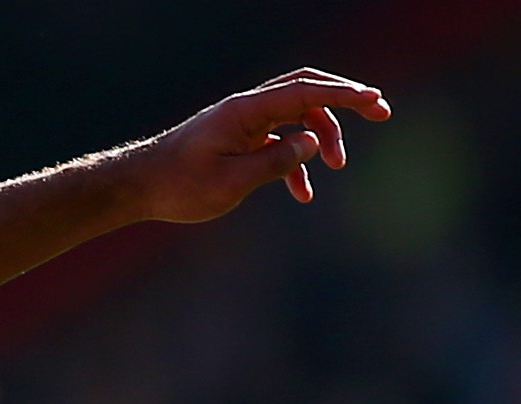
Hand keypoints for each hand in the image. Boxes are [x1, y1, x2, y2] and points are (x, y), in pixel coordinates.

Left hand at [128, 67, 391, 223]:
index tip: (376, 101)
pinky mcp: (239, 142)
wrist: (139, 187)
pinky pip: (279, 143)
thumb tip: (313, 144)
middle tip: (381, 113)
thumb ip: (276, 163)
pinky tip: (305, 194)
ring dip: (321, 139)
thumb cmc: (179, 186)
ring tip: (337, 168)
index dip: (345, 94)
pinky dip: (296, 163)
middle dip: (345, 102)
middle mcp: (247, 110)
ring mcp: (244, 124)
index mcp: (246, 111)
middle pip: (307, 93)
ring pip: (297, 119)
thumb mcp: (231, 182)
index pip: (305, 92)